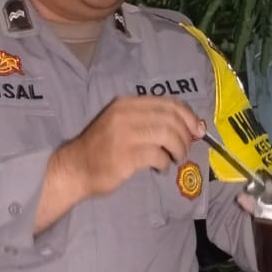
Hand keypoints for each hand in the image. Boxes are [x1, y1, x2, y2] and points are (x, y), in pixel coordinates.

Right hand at [53, 96, 200, 198]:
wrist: (74, 168)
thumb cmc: (102, 148)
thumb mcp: (123, 124)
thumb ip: (151, 122)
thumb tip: (191, 127)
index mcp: (127, 103)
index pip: (168, 103)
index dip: (188, 116)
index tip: (197, 130)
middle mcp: (126, 114)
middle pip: (171, 118)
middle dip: (185, 135)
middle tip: (184, 149)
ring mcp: (125, 134)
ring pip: (167, 134)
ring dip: (178, 149)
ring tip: (175, 159)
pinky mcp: (125, 155)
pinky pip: (158, 155)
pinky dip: (165, 162)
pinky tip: (160, 167)